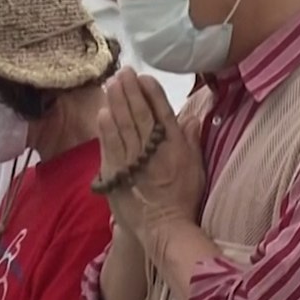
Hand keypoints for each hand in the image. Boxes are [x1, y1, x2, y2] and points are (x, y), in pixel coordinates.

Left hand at [97, 68, 204, 244]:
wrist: (164, 227)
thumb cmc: (182, 197)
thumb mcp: (195, 167)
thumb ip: (190, 140)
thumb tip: (191, 116)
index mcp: (175, 147)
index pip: (163, 113)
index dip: (152, 93)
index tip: (144, 77)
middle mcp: (154, 151)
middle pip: (139, 115)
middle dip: (130, 91)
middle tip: (123, 72)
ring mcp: (134, 161)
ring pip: (123, 126)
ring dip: (116, 103)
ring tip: (111, 85)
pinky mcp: (118, 172)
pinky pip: (110, 146)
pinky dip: (106, 128)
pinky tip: (103, 112)